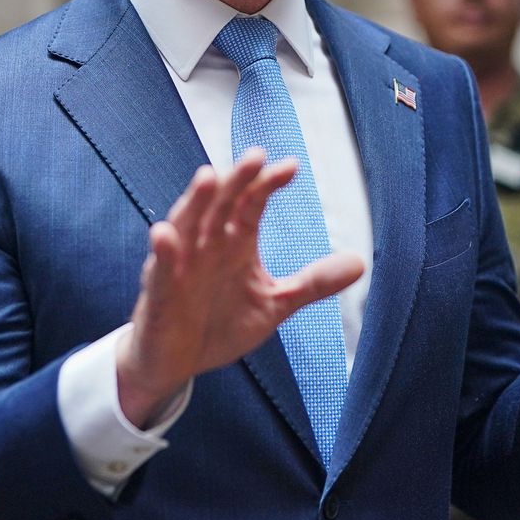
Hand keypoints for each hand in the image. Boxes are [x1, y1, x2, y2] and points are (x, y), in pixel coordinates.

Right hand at [115, 150, 365, 426]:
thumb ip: (312, 283)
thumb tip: (360, 263)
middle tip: (255, 157)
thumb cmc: (219, 324)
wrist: (175, 363)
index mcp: (235, 242)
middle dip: (237, 180)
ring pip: (187, 225)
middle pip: (221, 204)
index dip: (267, 184)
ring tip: (208, 177)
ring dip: (196, 202)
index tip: (290, 168)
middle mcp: (207, 245)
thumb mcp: (274, 304)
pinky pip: (160, 270)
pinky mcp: (159, 293)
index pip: (252, 204)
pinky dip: (164, 252)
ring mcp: (180, 266)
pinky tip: (164, 234)